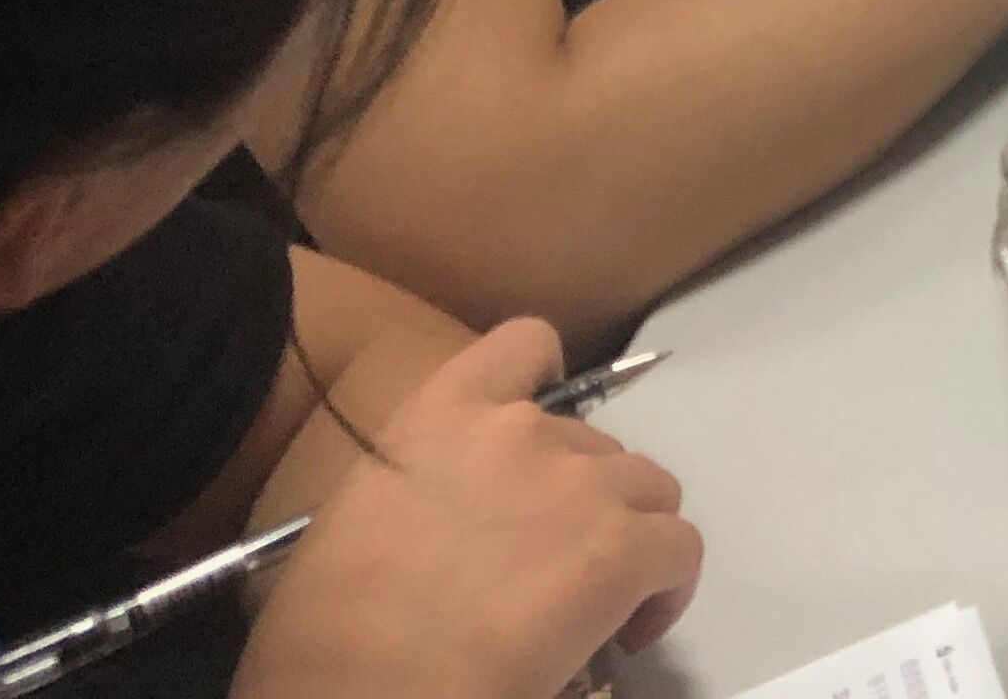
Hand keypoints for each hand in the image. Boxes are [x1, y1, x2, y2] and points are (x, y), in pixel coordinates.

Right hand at [236, 319, 698, 698]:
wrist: (363, 696)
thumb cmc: (327, 636)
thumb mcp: (354, 525)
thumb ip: (419, 490)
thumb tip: (442, 525)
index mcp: (439, 418)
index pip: (522, 345)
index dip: (548, 380)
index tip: (544, 440)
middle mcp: (520, 431)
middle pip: (593, 444)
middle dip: (581, 500)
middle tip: (548, 568)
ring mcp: (579, 484)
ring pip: (647, 489)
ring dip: (628, 536)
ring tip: (594, 600)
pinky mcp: (621, 547)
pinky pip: (679, 549)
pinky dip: (667, 588)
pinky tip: (629, 631)